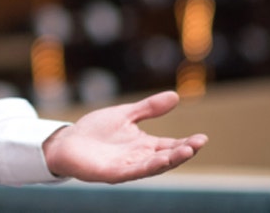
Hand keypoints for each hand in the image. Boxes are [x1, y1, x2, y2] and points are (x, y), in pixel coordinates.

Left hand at [42, 91, 207, 183]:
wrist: (67, 141)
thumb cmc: (95, 130)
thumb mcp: (125, 114)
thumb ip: (149, 108)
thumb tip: (175, 96)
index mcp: (144, 145)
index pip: (171, 145)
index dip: (186, 143)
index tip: (202, 137)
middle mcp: (139, 158)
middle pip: (166, 157)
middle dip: (183, 152)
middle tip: (197, 144)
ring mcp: (126, 167)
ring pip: (153, 166)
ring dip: (169, 160)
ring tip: (185, 152)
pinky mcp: (112, 173)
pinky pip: (132, 172)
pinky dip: (147, 167)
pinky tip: (158, 161)